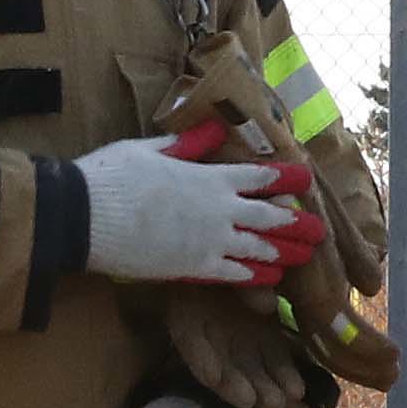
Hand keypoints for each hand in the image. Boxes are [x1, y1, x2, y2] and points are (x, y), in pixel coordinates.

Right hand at [72, 131, 315, 288]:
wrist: (87, 216)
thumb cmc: (114, 176)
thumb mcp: (149, 149)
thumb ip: (186, 144)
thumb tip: (213, 127)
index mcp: (209, 177)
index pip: (260, 176)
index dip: (286, 177)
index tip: (306, 178)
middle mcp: (219, 210)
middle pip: (270, 217)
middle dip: (297, 222)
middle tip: (319, 229)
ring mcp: (209, 242)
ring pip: (259, 249)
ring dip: (285, 252)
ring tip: (304, 257)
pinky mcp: (193, 269)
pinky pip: (234, 275)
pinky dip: (256, 276)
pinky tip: (271, 279)